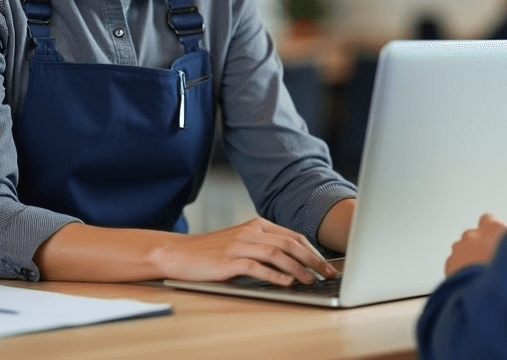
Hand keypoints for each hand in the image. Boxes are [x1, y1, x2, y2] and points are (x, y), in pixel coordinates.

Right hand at [158, 217, 338, 285]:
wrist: (179, 253)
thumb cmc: (211, 252)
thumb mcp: (241, 243)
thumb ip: (264, 247)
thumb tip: (294, 264)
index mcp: (257, 225)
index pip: (293, 236)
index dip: (313, 251)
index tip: (327, 265)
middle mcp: (251, 231)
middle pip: (290, 243)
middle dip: (313, 259)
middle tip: (328, 274)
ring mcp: (240, 245)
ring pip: (277, 254)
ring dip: (298, 268)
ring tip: (311, 281)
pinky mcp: (229, 260)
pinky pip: (257, 267)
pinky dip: (274, 275)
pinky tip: (287, 282)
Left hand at [444, 213, 506, 277]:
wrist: (493, 299)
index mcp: (494, 229)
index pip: (489, 220)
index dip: (492, 233)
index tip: (497, 243)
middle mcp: (474, 234)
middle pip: (475, 236)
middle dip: (479, 247)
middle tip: (489, 265)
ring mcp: (459, 248)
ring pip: (462, 249)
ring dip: (469, 258)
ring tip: (480, 277)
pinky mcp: (450, 264)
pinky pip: (454, 263)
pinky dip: (460, 270)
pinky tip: (471, 283)